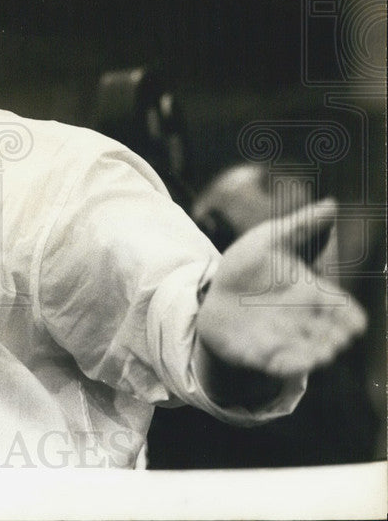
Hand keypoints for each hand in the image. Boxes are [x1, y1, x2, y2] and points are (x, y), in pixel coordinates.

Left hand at [196, 198, 366, 377]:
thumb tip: (331, 204)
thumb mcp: (272, 239)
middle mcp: (307, 321)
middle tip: (335, 338)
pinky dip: (289, 366)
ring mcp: (287, 340)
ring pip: (311, 355)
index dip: (350, 318)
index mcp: (316, 295)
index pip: (345, 311)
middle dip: (335, 338)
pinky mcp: (264, 355)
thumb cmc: (253, 266)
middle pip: (332, 336)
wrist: (217, 294)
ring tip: (322, 354)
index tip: (352, 320)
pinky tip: (292, 364)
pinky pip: (281, 366)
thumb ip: (301, 227)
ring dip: (317, 356)